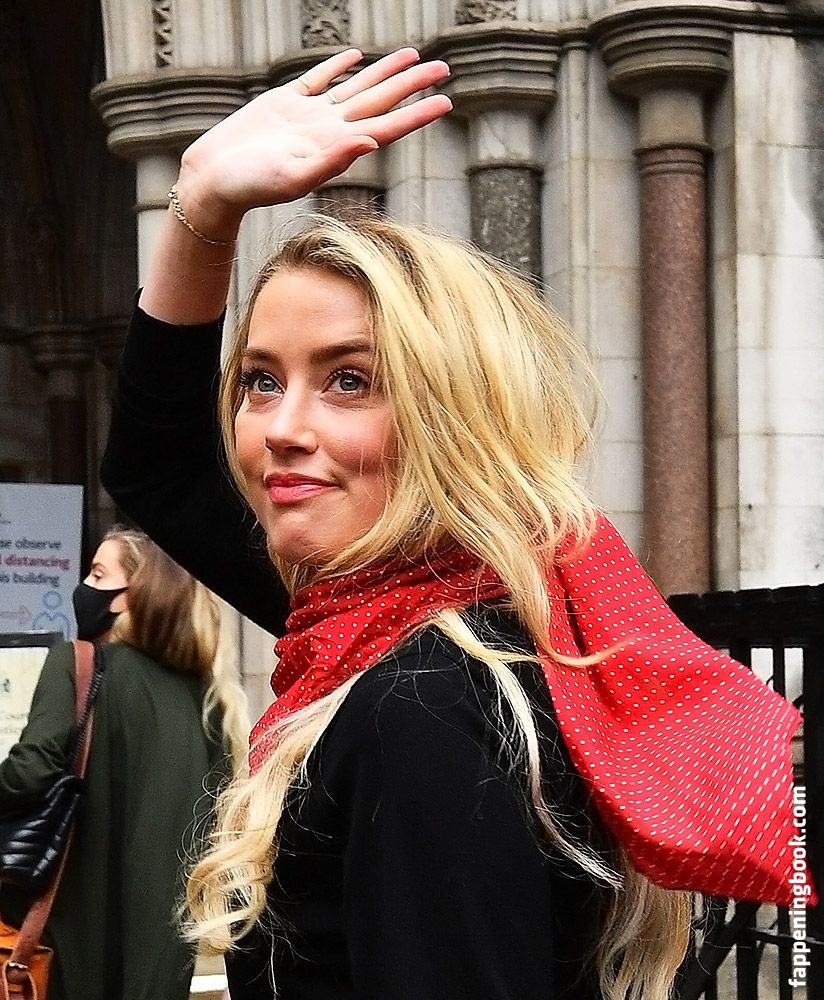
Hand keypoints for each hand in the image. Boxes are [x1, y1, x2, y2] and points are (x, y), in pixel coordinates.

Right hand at [176, 48, 451, 238]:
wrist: (214, 180)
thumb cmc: (250, 186)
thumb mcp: (293, 177)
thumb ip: (332, 160)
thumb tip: (370, 140)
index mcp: (336, 147)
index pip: (388, 127)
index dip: (418, 113)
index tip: (447, 100)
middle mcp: (329, 130)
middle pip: (380, 100)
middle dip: (413, 84)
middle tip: (443, 66)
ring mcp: (309, 116)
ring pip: (356, 86)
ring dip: (385, 72)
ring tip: (411, 55)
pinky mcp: (284, 104)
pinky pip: (319, 80)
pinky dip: (338, 67)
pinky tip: (355, 57)